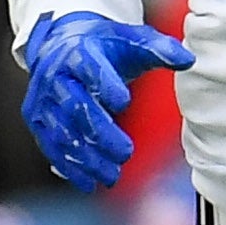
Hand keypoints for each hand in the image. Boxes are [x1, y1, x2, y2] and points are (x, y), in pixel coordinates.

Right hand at [19, 12, 190, 193]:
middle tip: (126, 153)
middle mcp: (54, 76)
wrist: (62, 44)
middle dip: (99, 132)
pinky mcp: (38, 120)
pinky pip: (50, 146)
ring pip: (61, 132)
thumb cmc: (103, 46)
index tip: (124, 101)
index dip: (103, 83)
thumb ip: (159, 49)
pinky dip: (69, 167)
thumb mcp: (130, 41)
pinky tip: (88, 183)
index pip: (89, 67)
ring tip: (112, 176)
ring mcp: (43, 100)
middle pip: (74, 106)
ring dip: (86, 157)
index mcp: (78, 52)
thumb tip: (188, 59)